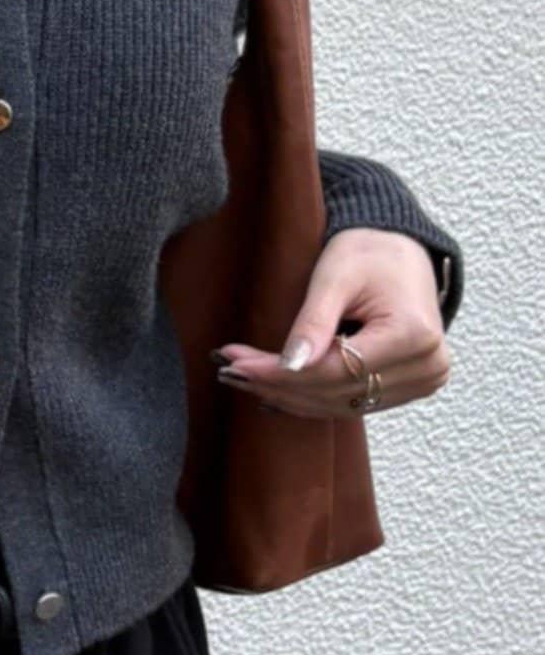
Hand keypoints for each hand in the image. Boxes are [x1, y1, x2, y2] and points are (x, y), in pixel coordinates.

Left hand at [211, 228, 450, 418]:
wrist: (401, 250)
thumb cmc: (369, 252)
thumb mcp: (335, 277)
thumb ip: (314, 323)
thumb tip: (290, 366)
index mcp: (414, 336)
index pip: (336, 371)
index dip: (281, 374)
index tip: (236, 364)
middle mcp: (427, 367)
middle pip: (337, 392)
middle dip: (278, 384)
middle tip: (228, 371)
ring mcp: (422, 381)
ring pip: (341, 404)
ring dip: (289, 396)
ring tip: (242, 379)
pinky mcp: (409, 387)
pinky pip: (352, 402)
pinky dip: (311, 398)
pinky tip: (273, 390)